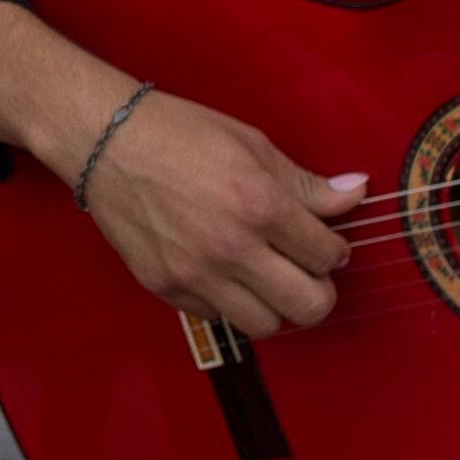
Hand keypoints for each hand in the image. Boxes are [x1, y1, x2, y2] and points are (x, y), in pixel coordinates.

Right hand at [77, 91, 367, 340]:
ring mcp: (196, 273)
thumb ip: (305, 183)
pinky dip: (228, 301)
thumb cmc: (178, 133)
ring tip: (264, 276)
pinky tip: (221, 271)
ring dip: (274, 304)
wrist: (105, 141)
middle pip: (309, 306)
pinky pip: (217, 317)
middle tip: (306, 271)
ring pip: (266, 325)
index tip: (323, 242)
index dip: (335, 249)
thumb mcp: (251, 145)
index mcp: (260, 204)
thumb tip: (355, 195)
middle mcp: (231, 247)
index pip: (329, 255)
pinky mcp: (166, 287)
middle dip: (319, 290)